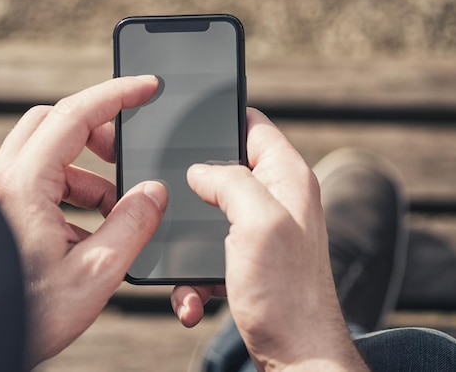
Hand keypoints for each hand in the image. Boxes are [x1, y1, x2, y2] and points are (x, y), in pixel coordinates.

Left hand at [0, 76, 167, 366]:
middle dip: (97, 131)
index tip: (147, 86)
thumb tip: (153, 192)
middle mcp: (4, 181)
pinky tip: (86, 232)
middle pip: (54, 123)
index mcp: (24, 186)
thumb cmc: (24, 314)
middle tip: (126, 154)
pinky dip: (68, 193)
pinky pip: (38, 183)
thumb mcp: (93, 275)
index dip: (117, 94)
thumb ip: (131, 227)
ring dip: (85, 173)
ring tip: (113, 210)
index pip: (75, 115)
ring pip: (47, 156)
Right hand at [171, 108, 365, 369]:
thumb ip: (230, 181)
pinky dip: (194, 274)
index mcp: (287, 178)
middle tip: (169, 197)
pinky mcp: (245, 259)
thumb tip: (200, 170)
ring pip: (208, 214)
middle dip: (193, 186)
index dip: (222, 117)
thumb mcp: (258, 222)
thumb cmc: (285, 293)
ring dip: (188, 240)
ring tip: (184, 267)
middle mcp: (276, 200)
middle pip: (224, 170)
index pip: (255, 125)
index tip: (188, 122)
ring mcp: (260, 231)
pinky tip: (193, 296)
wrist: (295, 355)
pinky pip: (208, 253)